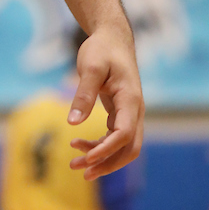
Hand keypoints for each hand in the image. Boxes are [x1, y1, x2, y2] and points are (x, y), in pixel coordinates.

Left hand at [67, 25, 143, 178]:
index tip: (87, 158)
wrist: (112, 38)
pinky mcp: (121, 113)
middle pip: (130, 148)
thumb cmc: (102, 49)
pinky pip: (115, 138)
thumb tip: (73, 123)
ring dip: (102, 158)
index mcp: (130, 99)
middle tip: (82, 172)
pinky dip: (100, 146)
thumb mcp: (90, 68)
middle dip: (107, 163)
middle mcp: (135, 110)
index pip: (125, 133)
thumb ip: (83, 95)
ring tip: (75, 163)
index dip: (107, 149)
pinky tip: (79, 146)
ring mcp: (130, 113)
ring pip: (123, 146)